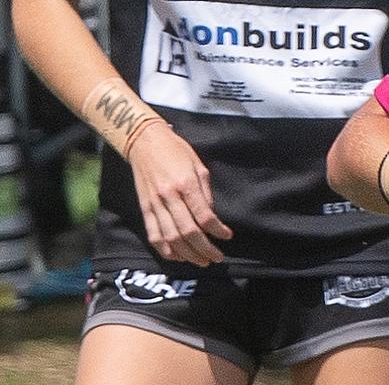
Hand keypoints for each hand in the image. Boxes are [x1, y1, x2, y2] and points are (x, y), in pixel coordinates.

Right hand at [127, 125, 233, 265]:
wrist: (145, 144)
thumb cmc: (176, 152)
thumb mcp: (199, 166)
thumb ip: (205, 193)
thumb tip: (211, 217)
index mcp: (185, 184)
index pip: (204, 215)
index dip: (217, 230)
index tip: (227, 236)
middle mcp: (169, 197)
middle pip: (188, 232)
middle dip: (204, 249)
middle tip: (217, 258)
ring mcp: (154, 205)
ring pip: (170, 238)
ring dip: (187, 254)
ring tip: (201, 261)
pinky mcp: (144, 209)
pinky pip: (153, 235)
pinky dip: (165, 250)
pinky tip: (178, 257)